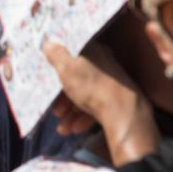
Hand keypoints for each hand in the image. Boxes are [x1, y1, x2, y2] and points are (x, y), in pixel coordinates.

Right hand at [44, 39, 155, 159]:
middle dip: (64, 99)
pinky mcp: (117, 101)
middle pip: (78, 80)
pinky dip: (84, 118)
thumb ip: (56, 54)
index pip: (72, 58)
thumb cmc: (92, 86)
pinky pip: (97, 108)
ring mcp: (112, 84)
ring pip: (86, 97)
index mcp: (94, 52)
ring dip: (71, 113)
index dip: (58, 71)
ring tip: (63, 127)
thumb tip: (49, 42)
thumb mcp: (67, 68)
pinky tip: (75, 129)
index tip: (49, 83)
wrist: (123, 112)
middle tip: (56, 111)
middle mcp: (104, 66)